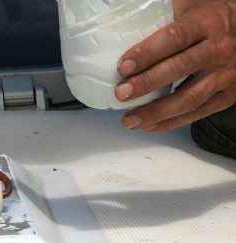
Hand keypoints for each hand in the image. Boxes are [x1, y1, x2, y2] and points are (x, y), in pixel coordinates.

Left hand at [116, 0, 235, 131]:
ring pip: (189, 98)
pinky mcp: (229, 94)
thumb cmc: (213, 17)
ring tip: (130, 119)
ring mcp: (226, 74)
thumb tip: (125, 18)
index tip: (123, 66)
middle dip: (146, 83)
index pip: (174, 38)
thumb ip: (164, 13)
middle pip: (179, 68)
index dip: (147, 53)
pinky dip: (172, 122)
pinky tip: (150, 125)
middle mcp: (219, 49)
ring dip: (156, 112)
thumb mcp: (192, 5)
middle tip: (121, 93)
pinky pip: (199, 112)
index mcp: (207, 23)